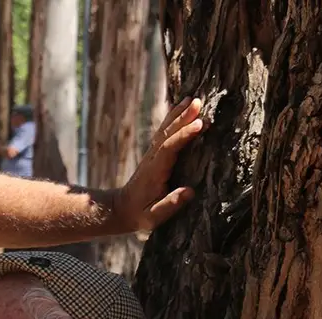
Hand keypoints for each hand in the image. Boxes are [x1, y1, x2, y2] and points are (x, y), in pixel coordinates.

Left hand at [114, 96, 206, 231]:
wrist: (120, 209)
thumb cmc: (139, 214)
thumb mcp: (153, 216)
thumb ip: (170, 205)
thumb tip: (189, 191)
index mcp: (154, 171)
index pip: (170, 148)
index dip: (184, 136)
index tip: (200, 124)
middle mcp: (152, 159)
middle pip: (168, 134)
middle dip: (183, 117)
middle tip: (199, 102)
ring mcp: (152, 154)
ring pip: (166, 130)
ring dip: (179, 114)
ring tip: (193, 98)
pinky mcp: (154, 154)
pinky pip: (164, 133)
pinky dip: (173, 119)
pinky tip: (180, 107)